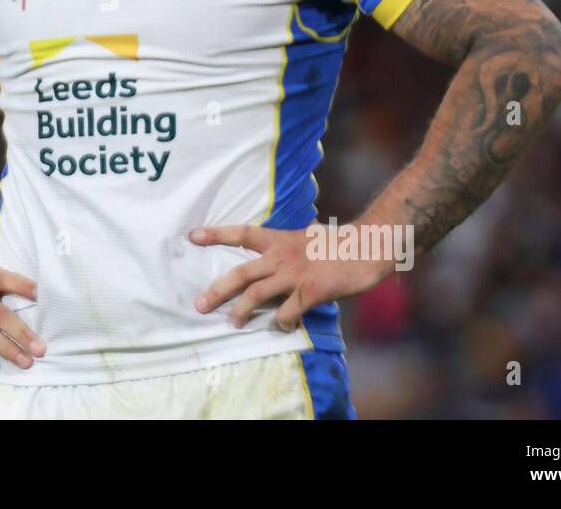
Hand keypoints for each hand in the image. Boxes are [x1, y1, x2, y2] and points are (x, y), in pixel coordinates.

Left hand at [190, 223, 396, 330]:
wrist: (368, 246)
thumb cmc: (338, 244)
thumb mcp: (307, 237)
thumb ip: (290, 245)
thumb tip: (283, 249)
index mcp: (279, 239)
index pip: (241, 233)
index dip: (216, 234)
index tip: (192, 236)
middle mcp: (282, 256)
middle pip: (241, 273)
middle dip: (217, 290)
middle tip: (199, 304)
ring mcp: (295, 274)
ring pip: (257, 294)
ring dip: (241, 311)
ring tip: (232, 323)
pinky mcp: (311, 292)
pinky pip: (288, 312)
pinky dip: (283, 322)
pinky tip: (284, 327)